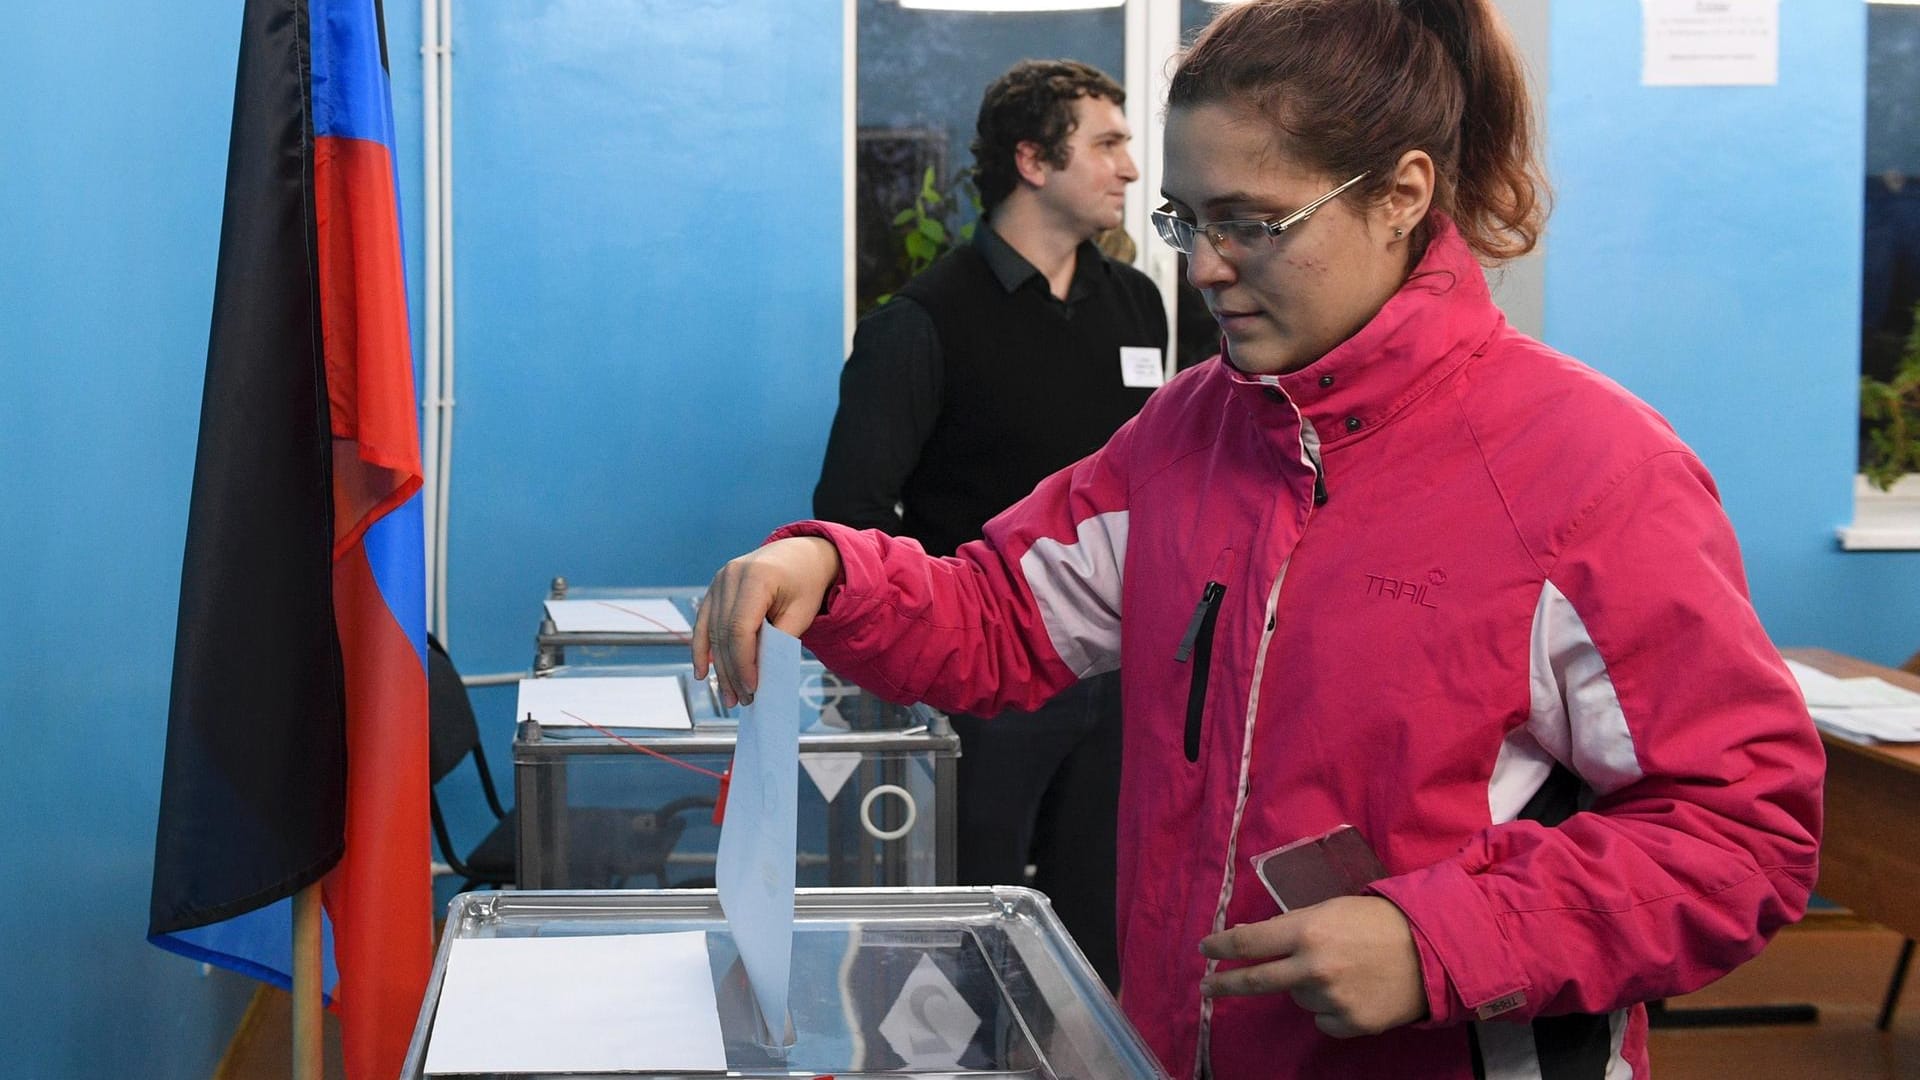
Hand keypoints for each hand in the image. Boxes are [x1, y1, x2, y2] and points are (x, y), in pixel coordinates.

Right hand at [692, 537, 841, 706]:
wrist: (799, 555)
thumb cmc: (805, 585)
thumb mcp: (801, 612)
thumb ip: (780, 640)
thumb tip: (758, 675)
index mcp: (757, 577)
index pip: (741, 628)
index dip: (743, 662)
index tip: (751, 688)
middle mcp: (731, 575)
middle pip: (724, 633)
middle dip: (732, 670)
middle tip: (742, 700)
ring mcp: (719, 580)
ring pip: (713, 632)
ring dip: (719, 667)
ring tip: (730, 695)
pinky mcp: (715, 588)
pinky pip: (705, 622)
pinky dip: (702, 649)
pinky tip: (703, 673)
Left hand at [1198, 896, 1427, 1037]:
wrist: (1432, 951)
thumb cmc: (1378, 920)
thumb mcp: (1331, 910)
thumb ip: (1292, 926)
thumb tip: (1252, 939)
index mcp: (1306, 932)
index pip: (1249, 942)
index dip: (1221, 947)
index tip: (1205, 951)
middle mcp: (1312, 968)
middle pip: (1255, 982)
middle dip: (1224, 985)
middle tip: (1206, 988)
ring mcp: (1330, 999)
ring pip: (1297, 998)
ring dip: (1307, 987)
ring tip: (1341, 970)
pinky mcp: (1349, 1024)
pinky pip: (1323, 1019)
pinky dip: (1331, 1008)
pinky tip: (1353, 991)